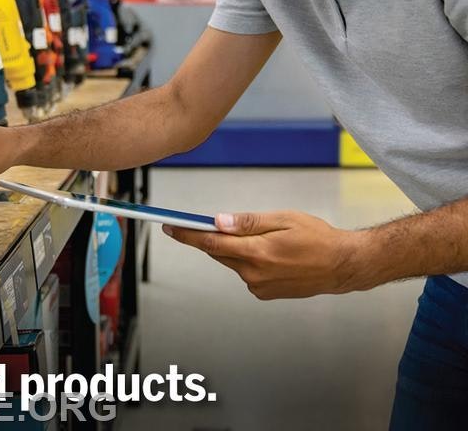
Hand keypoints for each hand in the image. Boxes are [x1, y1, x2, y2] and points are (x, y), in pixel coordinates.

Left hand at [163, 211, 366, 299]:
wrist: (341, 266)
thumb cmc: (317, 238)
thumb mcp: (283, 220)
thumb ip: (248, 222)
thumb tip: (219, 221)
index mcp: (257, 252)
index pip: (212, 243)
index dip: (188, 235)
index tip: (170, 227)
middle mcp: (254, 273)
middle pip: (219, 252)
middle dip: (211, 237)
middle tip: (209, 222)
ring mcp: (259, 286)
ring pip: (232, 261)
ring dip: (233, 248)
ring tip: (259, 236)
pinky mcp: (264, 292)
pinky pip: (245, 271)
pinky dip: (247, 259)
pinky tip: (268, 252)